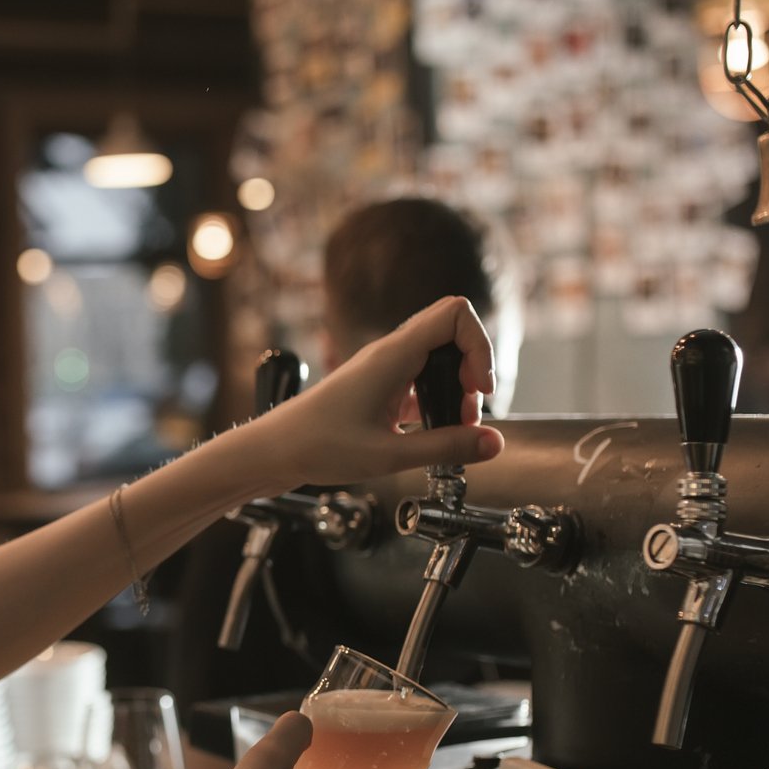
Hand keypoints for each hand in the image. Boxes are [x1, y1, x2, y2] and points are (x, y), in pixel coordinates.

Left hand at [236, 295, 504, 493]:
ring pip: (437, 359)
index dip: (480, 346)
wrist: (273, 452)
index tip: (478, 389)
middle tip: (467, 414)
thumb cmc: (317, 447)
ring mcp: (384, 369)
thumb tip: (495, 443)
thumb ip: (447, 447)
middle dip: (471, 371)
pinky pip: (420, 380)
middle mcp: (389, 353)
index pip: (456, 313)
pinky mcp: (379, 388)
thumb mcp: (390, 455)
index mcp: (392, 354)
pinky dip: (436, 402)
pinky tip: (431, 434)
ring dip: (455, 389)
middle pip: (452, 335)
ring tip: (454, 428)